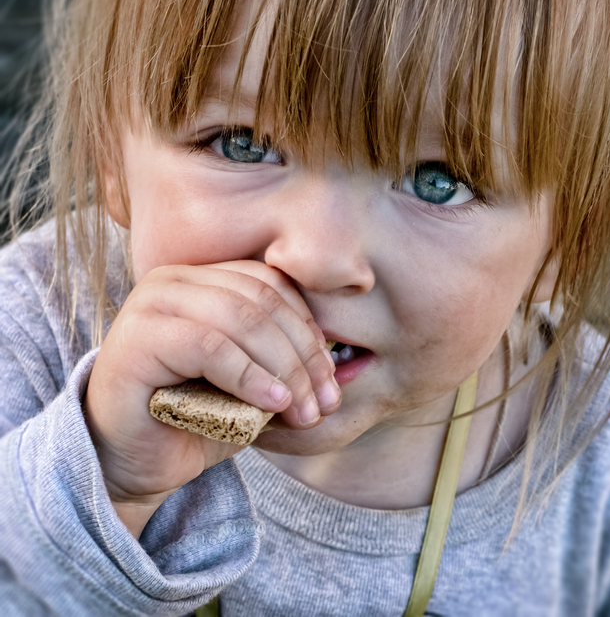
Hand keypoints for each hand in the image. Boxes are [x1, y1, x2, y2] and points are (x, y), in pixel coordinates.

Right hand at [85, 261, 339, 536]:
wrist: (132, 464)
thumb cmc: (194, 420)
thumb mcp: (253, 386)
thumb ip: (286, 365)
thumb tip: (342, 370)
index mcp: (203, 279)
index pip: (273, 286)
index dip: (309, 331)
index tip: (331, 381)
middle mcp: (174, 280)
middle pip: (263, 302)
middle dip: (303, 356)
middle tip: (323, 403)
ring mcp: (151, 303)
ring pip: (242, 320)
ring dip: (284, 369)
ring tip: (302, 410)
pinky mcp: (137, 338)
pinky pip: (211, 346)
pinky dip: (251, 376)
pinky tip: (274, 403)